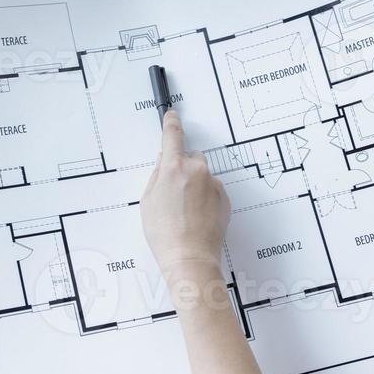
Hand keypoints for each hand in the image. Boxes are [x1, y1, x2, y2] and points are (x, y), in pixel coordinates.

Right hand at [141, 109, 229, 278]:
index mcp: (174, 168)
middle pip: (189, 158)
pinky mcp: (225, 197)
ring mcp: (214, 184)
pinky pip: (212, 190)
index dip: (171, 124)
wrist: (190, 258)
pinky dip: (205, 198)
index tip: (172, 116)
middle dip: (182, 169)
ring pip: (202, 176)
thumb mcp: (148, 201)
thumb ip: (157, 175)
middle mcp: (197, 171)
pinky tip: (196, 217)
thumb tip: (164, 162)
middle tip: (172, 195)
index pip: (172, 136)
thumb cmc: (166, 234)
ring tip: (184, 212)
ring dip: (194, 186)